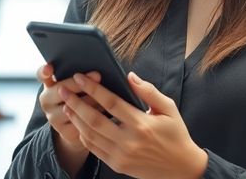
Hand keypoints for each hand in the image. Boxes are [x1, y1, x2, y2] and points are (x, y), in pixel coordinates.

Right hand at [37, 64, 101, 150]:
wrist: (76, 123)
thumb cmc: (81, 95)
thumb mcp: (76, 83)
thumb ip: (79, 75)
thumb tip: (95, 71)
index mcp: (48, 85)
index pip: (42, 75)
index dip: (44, 71)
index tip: (50, 68)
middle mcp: (47, 102)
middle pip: (61, 90)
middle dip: (81, 83)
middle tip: (98, 75)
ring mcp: (54, 118)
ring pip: (72, 108)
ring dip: (90, 101)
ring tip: (105, 95)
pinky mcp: (65, 132)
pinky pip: (80, 123)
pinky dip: (94, 117)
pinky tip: (105, 112)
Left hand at [64, 71, 206, 178]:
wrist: (181, 168)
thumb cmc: (176, 135)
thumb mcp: (169, 109)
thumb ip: (149, 91)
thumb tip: (130, 76)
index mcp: (142, 123)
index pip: (111, 103)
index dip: (93, 89)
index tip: (80, 77)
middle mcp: (129, 140)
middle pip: (94, 119)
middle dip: (76, 103)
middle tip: (63, 90)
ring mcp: (121, 155)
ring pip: (91, 135)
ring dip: (76, 119)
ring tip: (67, 106)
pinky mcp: (117, 165)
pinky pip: (95, 149)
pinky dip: (84, 136)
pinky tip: (79, 125)